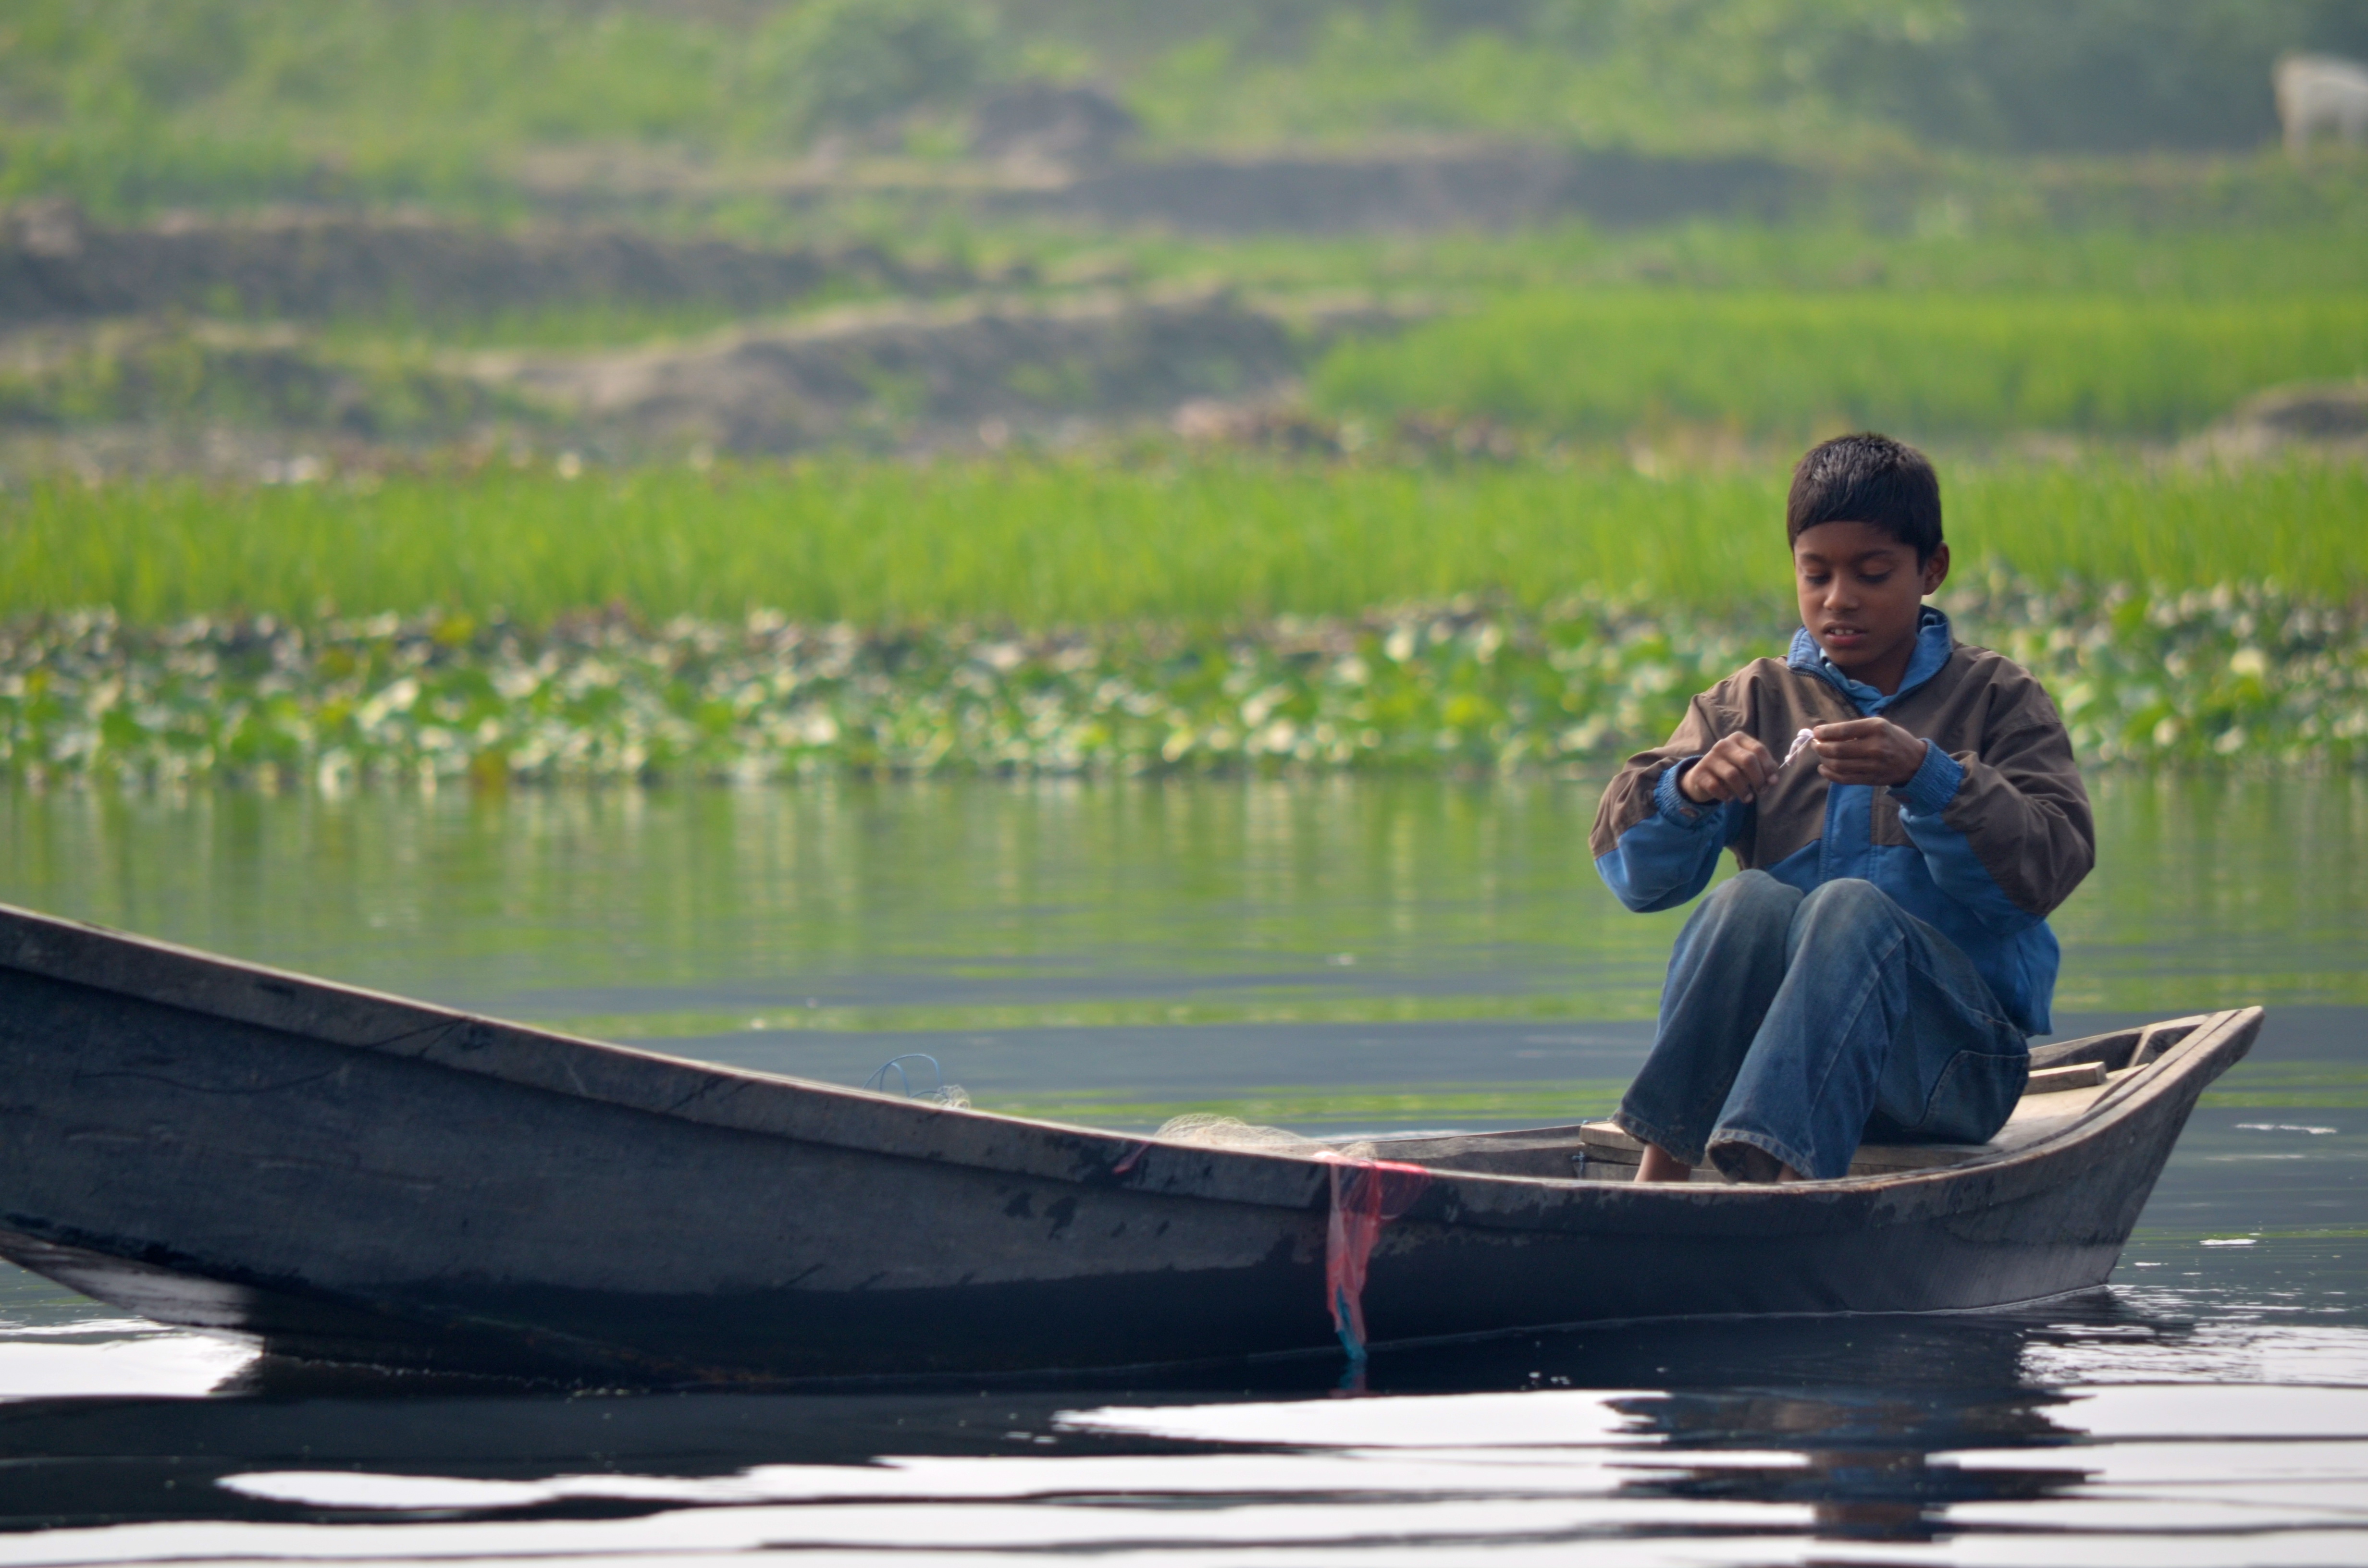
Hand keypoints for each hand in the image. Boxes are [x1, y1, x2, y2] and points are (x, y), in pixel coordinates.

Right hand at [1678, 732, 1778, 804]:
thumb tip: (1773, 780)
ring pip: (1733, 775)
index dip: (1768, 767)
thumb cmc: (1732, 769)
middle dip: (1758, 779)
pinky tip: (1729, 798)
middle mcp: (1723, 744)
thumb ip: (1763, 768)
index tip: (1773, 782)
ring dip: (1744, 790)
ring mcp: (1709, 758)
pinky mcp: (1699, 773)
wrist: (1703, 777)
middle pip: (1748, 760)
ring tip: (1748, 798)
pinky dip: (1726, 795)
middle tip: (1762, 791)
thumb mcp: (1748, 766)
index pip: (1758, 749)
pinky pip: (1716, 787)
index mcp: (1738, 738)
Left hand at [1811, 717, 1926, 786]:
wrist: (1915, 761)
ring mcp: (1873, 765)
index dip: (1825, 732)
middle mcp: (1875, 747)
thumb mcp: (1879, 725)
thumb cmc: (1893, 738)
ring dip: (1823, 760)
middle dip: (1820, 747)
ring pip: (1838, 765)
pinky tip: (1824, 768)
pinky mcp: (1871, 779)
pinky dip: (1829, 775)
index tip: (1816, 732)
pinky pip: (1844, 779)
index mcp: (1877, 728)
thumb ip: (1855, 728)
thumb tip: (1825, 732)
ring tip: (1820, 754)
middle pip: (1837, 750)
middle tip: (1815, 744)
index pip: (1843, 730)